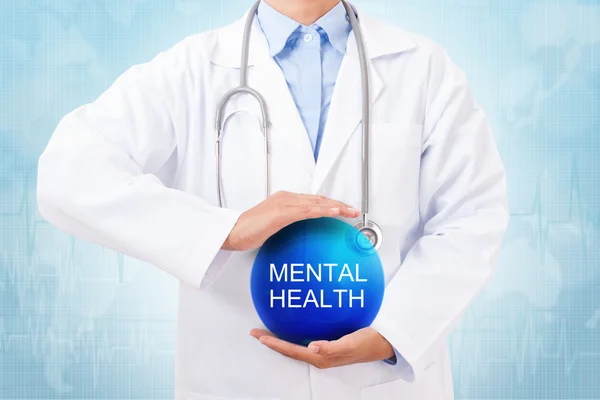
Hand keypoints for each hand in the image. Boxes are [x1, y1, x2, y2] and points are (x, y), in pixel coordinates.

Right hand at [222, 191, 359, 250]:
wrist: (232, 231)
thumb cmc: (249, 230)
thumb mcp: (274, 226)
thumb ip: (288, 224)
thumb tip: (301, 234)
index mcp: (286, 199)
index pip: (314, 200)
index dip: (331, 204)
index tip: (344, 211)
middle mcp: (287, 198)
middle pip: (320, 199)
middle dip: (339, 204)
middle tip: (354, 211)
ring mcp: (285, 204)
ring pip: (317, 203)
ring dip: (337, 207)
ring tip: (351, 211)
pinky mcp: (281, 213)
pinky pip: (307, 211)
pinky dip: (323, 211)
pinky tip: (334, 213)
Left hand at [250, 327, 394, 368]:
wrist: (383, 342)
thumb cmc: (367, 343)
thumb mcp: (350, 344)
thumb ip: (331, 347)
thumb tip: (311, 347)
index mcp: (322, 357)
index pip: (291, 351)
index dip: (274, 344)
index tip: (259, 336)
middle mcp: (320, 355)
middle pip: (289, 350)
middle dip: (271, 342)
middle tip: (256, 332)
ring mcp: (323, 351)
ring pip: (295, 346)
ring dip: (280, 340)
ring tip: (267, 331)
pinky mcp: (328, 344)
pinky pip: (305, 341)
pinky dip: (293, 335)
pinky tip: (291, 326)